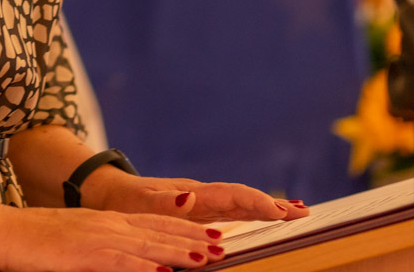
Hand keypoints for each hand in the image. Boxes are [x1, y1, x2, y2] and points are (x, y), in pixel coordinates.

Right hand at [0, 204, 230, 271]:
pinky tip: (162, 271)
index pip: (154, 223)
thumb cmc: (37, 242)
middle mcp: (107, 225)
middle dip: (192, 239)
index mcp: (106, 221)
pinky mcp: (84, 254)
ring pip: (147, 244)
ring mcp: (97, 238)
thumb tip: (137, 261)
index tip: (209, 235)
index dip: (184, 229)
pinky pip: (120, 261)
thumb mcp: (78, 241)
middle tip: (221, 246)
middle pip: (158, 231)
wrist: (4, 232)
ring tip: (205, 256)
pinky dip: (143, 266)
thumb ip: (106, 249)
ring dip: (178, 250)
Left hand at [84, 170, 307, 223]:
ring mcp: (205, 203)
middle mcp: (203, 196)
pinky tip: (272, 218)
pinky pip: (234, 214)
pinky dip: (255, 214)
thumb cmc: (124, 202)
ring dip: (269, 210)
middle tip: (304, 214)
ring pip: (243, 206)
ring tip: (299, 214)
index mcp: (193, 193)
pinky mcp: (202, 212)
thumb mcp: (140, 204)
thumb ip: (165, 201)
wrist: (110, 195)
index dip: (256, 202)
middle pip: (245, 199)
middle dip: (273, 206)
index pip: (232, 196)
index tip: (279, 211)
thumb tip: (191, 195)